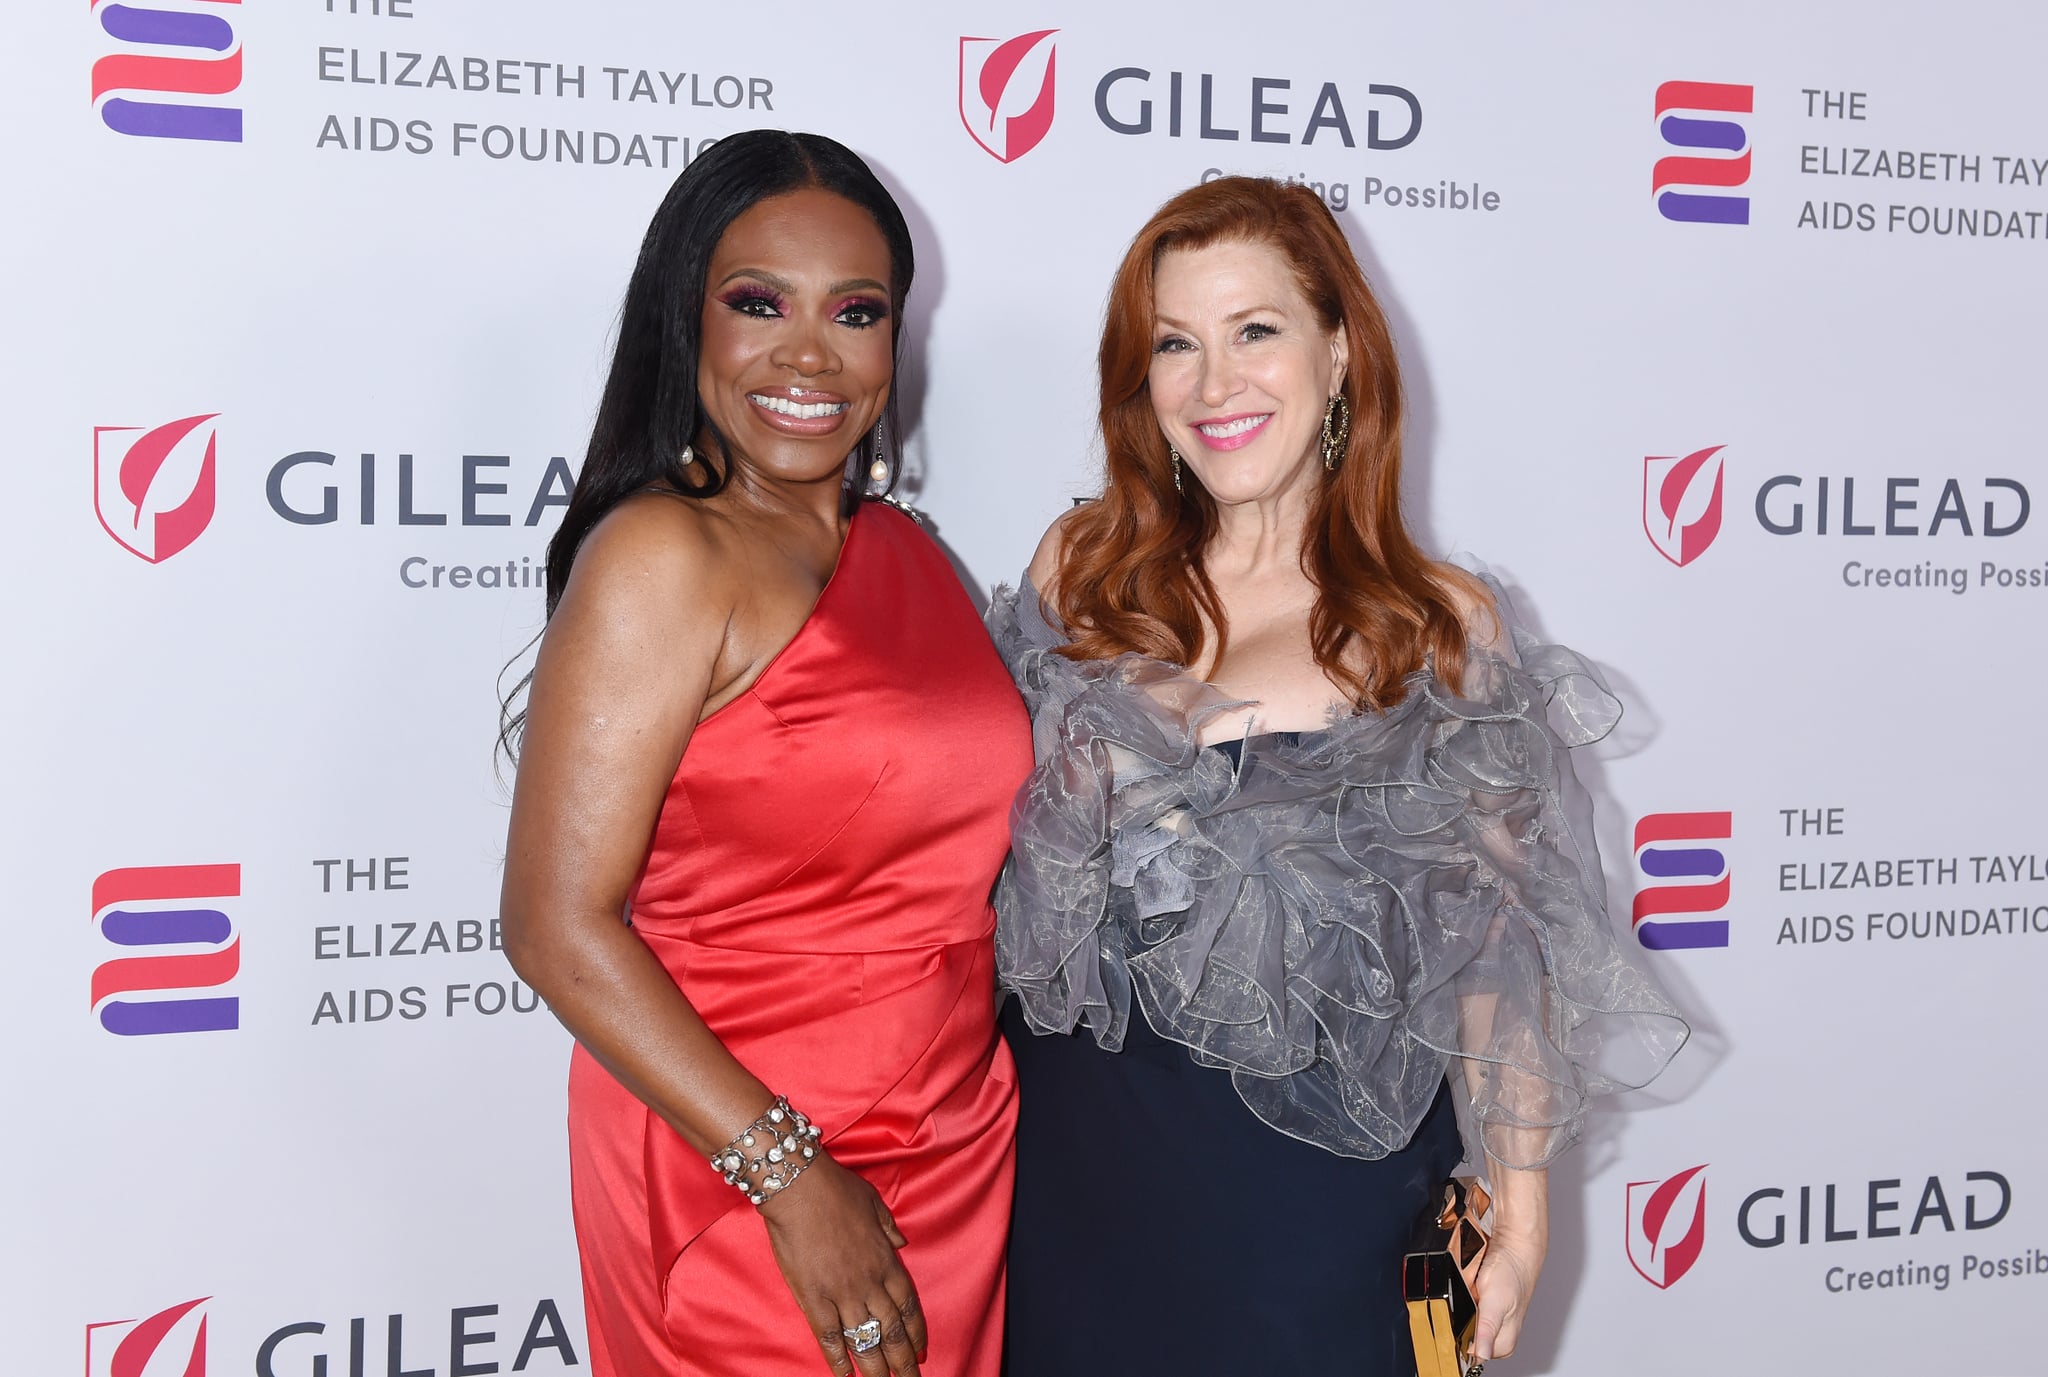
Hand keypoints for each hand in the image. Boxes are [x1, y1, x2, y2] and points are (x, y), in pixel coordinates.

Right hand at [759, 1155, 926, 1376]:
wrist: (802, 1189)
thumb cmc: (837, 1190)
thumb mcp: (873, 1202)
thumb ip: (888, 1227)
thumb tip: (901, 1242)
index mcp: (885, 1260)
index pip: (907, 1305)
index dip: (915, 1331)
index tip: (922, 1350)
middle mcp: (869, 1282)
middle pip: (891, 1330)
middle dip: (903, 1360)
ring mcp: (843, 1293)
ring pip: (866, 1340)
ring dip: (876, 1368)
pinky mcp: (814, 1299)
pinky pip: (831, 1337)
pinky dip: (838, 1360)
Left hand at [1470, 1224, 1542, 1366]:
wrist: (1513, 1248)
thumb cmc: (1512, 1273)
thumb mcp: (1496, 1302)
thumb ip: (1487, 1329)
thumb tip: (1482, 1354)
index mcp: (1503, 1343)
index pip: (1470, 1355)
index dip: (1457, 1341)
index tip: (1453, 1323)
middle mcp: (1496, 1336)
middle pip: (1463, 1338)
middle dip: (1456, 1322)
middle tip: (1467, 1300)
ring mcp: (1488, 1321)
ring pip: (1461, 1322)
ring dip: (1457, 1309)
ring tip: (1470, 1292)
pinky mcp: (1481, 1308)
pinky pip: (1462, 1309)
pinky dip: (1460, 1300)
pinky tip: (1468, 1289)